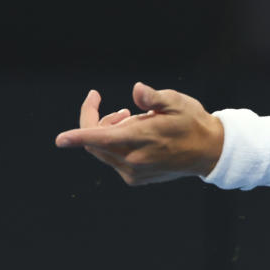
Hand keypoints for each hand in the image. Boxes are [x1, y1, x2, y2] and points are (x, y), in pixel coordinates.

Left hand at [55, 82, 223, 186]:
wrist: (209, 151)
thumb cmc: (193, 122)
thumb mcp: (177, 102)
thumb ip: (153, 97)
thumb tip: (136, 90)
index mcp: (142, 138)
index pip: (101, 139)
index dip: (78, 136)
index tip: (60, 139)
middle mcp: (134, 160)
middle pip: (96, 143)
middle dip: (99, 122)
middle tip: (123, 110)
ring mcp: (134, 172)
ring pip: (102, 152)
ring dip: (107, 134)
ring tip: (132, 119)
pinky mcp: (135, 179)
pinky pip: (113, 161)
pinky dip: (115, 147)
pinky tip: (136, 137)